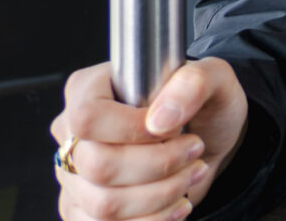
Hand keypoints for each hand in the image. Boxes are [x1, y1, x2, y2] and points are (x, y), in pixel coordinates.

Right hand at [51, 57, 247, 220]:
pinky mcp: (82, 209)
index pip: (88, 118)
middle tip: (194, 150)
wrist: (205, 138)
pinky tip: (178, 203)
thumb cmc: (201, 103)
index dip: (132, 130)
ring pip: (104, 204)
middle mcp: (71, 134)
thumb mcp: (215, 78)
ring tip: (193, 174)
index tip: (174, 128)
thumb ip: (194, 83)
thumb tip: (160, 120)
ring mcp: (72, 176)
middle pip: (98, 166)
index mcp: (88, 89)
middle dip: (159, 165)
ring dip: (161, 195)